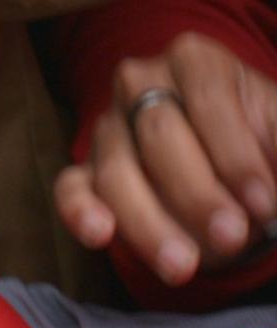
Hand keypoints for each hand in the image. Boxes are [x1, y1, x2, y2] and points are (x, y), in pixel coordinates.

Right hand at [60, 37, 276, 285]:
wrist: (239, 168)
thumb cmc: (266, 143)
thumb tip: (273, 185)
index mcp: (196, 62)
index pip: (208, 97)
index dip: (235, 153)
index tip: (264, 202)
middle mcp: (141, 83)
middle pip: (158, 133)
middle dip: (196, 192)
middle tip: (230, 236)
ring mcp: (110, 127)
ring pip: (116, 169)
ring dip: (149, 222)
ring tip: (182, 265)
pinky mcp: (88, 169)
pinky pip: (71, 186)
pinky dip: (81, 210)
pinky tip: (99, 233)